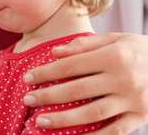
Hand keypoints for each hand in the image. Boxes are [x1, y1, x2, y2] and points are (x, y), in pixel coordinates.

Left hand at [22, 33, 147, 133]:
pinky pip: (114, 131)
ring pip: (92, 114)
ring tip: (40, 122)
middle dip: (48, 96)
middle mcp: (123, 78)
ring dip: (63, 120)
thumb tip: (55, 53)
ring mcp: (133, 100)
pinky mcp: (141, 117)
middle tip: (27, 100)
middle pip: (77, 90)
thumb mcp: (115, 39)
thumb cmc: (140, 50)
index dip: (46, 73)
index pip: (71, 66)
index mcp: (114, 56)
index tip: (27, 79)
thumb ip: (84, 45)